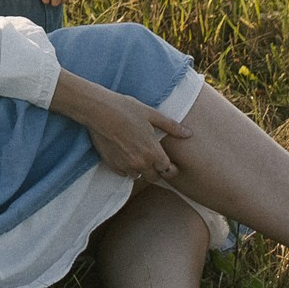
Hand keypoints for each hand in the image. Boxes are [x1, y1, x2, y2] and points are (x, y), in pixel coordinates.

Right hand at [53, 72, 189, 182]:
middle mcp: (141, 163)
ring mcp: (125, 165)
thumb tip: (188, 133)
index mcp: (153, 153)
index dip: (170, 167)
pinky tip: (124, 154)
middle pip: (154, 177)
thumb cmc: (126, 109)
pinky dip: (126, 167)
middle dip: (156, 171)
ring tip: (138, 155)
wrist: (99, 111)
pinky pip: (123, 173)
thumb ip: (171, 127)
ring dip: (140, 169)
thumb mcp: (152, 115)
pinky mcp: (112, 165)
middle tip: (154, 160)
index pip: (167, 170)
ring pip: (138, 176)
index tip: (169, 164)